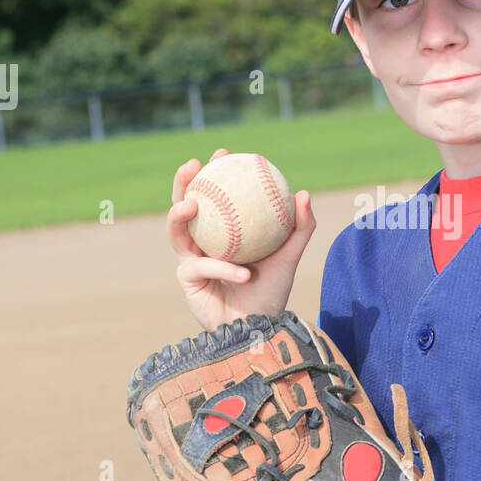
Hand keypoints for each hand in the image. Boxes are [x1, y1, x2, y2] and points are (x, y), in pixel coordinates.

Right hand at [167, 148, 316, 331]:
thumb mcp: (289, 256)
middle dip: (182, 182)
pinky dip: (224, 269)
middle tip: (194, 165)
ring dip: (179, 215)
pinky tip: (243, 273)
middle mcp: (202, 242)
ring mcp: (191, 260)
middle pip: (183, 206)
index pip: (214, 195)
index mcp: (223, 231)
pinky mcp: (188, 281)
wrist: (260, 327)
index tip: (224, 153)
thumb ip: (299, 227)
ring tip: (191, 204)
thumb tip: (303, 193)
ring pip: (177, 232)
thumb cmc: (272, 291)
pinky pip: (203, 267)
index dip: (214, 172)